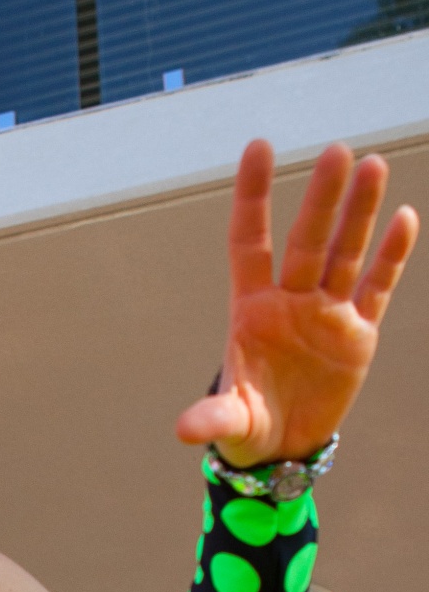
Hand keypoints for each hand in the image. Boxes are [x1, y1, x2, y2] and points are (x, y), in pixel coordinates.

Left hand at [176, 140, 418, 467]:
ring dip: (360, 212)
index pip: (249, 239)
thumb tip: (186, 431)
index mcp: (249, 307)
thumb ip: (214, 418)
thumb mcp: (231, 421)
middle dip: (322, 198)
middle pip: (309, 240)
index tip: (260, 147)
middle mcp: (288, 299)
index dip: (254, 195)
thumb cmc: (247, 422)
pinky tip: (405, 218)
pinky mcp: (359, 333)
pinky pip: (378, 286)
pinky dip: (391, 256)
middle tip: (337, 151)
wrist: (283, 444)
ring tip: (372, 164)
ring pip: (346, 252)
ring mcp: (325, 312)